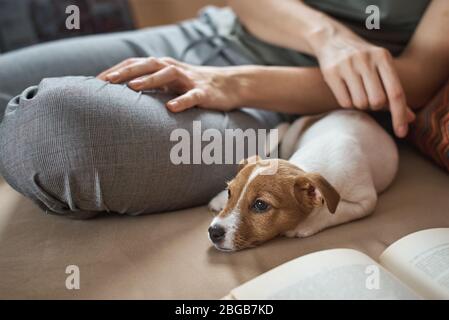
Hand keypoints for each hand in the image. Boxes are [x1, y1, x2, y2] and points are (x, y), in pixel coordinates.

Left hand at [97, 57, 238, 111]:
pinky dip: (182, 101)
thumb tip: (125, 96)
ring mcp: (189, 80)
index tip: (96, 81)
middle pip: (147, 65)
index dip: (116, 70)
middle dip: (125, 72)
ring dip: (149, 80)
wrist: (228, 84)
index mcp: (162, 67)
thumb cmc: (193, 85)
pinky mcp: (204, 92)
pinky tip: (171, 108)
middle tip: (105, 81)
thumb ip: (151, 85)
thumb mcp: (170, 83)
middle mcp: (173, 69)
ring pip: (167, 75)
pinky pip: (192, 96)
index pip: (135, 64)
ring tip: (132, 88)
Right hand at [313, 33, 414, 136]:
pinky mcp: (331, 72)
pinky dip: (347, 103)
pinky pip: (345, 102)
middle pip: (377, 101)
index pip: (396, 92)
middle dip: (374, 106)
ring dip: (360, 105)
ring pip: (360, 103)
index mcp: (383, 57)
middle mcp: (365, 59)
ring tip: (357, 93)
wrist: (332, 40)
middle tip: (369, 97)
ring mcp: (347, 65)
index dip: (400, 114)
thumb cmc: (363, 60)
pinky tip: (346, 92)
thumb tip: (411, 118)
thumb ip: (394, 92)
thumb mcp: (381, 68)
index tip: (402, 133)